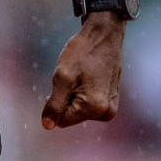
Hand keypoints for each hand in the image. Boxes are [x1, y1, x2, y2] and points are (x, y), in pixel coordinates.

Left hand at [41, 12, 123, 127]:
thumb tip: (47, 126)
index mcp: (94, 108)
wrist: (104, 34)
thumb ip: (54, 104)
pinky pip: (89, 105)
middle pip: (72, 116)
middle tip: (74, 77)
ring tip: (82, 76)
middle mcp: (106, 113)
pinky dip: (84, 93)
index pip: (62, 120)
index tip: (62, 82)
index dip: (55, 102)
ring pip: (79, 111)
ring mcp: (111, 108)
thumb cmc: (83, 52)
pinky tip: (89, 77)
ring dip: (75, 95)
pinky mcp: (112, 100)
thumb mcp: (62, 76)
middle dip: (66, 98)